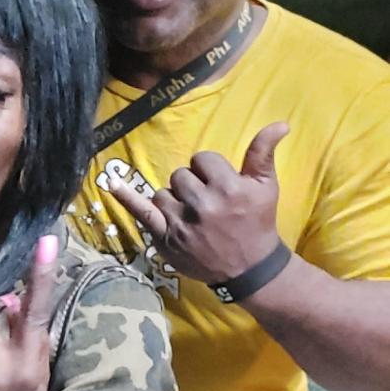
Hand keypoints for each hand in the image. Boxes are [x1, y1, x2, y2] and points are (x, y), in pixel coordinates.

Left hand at [108, 122, 288, 285]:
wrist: (248, 267)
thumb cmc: (257, 223)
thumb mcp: (266, 187)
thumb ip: (263, 154)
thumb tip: (279, 123)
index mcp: (228, 187)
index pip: (203, 159)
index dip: (210, 170)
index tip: (219, 185)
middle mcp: (203, 203)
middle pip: (181, 175)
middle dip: (193, 185)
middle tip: (207, 204)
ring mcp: (181, 222)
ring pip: (164, 192)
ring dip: (175, 200)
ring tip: (193, 216)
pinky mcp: (165, 238)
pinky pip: (141, 210)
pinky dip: (125, 196)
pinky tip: (110, 183)